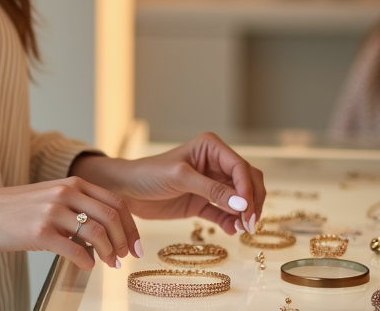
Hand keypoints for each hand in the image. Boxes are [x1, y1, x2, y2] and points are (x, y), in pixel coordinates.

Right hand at [0, 177, 141, 270]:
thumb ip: (74, 208)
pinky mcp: (39, 232)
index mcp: (71, 183)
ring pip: (97, 233)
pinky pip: (75, 250)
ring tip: (108, 264)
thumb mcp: (48, 198)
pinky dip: (87, 261)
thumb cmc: (11, 209)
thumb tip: (100, 237)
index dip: (131, 226)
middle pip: (111, 217)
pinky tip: (86, 266)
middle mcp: (65, 192)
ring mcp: (52, 211)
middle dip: (125, 241)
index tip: (135, 245)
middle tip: (125, 258)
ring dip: (109, 253)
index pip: (115, 202)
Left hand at [69, 132, 265, 235]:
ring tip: (241, 229)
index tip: (247, 210)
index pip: (240, 168)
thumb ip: (212, 190)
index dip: (248, 189)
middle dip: (252, 201)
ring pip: (241, 199)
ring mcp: (211, 185)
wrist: (126, 190)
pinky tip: (230, 231)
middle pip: (247, 182)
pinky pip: (225, 214)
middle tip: (250, 223)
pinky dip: (231, 223)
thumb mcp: (180, 178)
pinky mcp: (203, 203)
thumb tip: (242, 203)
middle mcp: (214, 164)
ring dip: (245, 214)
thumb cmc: (149, 174)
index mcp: (210, 147)